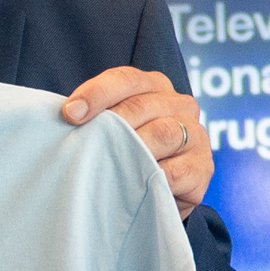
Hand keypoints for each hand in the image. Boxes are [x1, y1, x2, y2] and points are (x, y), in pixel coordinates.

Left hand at [63, 65, 211, 211]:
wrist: (162, 192)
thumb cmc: (129, 153)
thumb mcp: (115, 128)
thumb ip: (98, 118)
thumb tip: (67, 116)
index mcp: (155, 86)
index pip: (126, 78)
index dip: (96, 93)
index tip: (69, 113)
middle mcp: (180, 104)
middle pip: (141, 105)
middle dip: (108, 124)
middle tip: (84, 143)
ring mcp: (196, 135)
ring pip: (163, 133)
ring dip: (130, 150)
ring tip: (106, 165)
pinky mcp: (202, 168)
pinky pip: (175, 171)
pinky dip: (151, 178)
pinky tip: (132, 185)